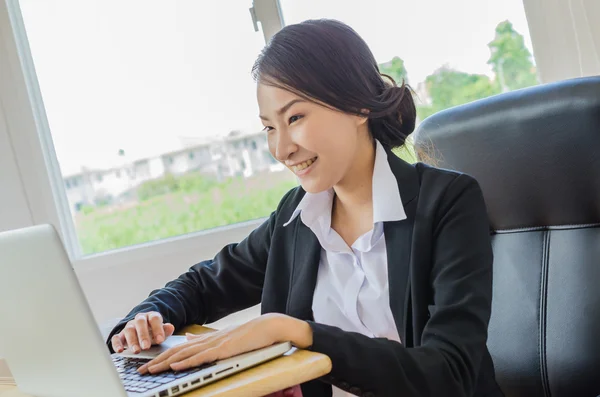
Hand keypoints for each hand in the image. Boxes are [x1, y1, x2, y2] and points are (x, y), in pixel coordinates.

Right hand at [111, 312, 174, 353]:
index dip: (157, 329)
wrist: (144, 331)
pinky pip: (116, 337)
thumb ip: (166, 330)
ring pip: (128, 330)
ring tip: (136, 350)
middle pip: (140, 323)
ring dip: (132, 341)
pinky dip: (116, 344)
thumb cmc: (154, 332)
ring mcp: (129, 326)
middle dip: (143, 335)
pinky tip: (120, 351)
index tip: (160, 340)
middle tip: (146, 346)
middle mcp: (139, 319)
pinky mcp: (120, 335)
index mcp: (151, 316)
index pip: (154, 318)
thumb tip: (170, 327)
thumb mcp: (162, 332)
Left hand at [138, 313, 311, 374]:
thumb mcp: (228, 340)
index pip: (180, 349)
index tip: (148, 364)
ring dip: (165, 363)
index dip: (163, 356)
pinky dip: (186, 362)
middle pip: (177, 351)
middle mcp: (209, 340)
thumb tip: (191, 343)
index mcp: (209, 339)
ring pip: (185, 354)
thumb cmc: (253, 335)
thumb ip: (209, 342)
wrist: (271, 326)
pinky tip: (174, 366)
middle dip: (157, 361)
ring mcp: (216, 344)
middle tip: (140, 369)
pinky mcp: (224, 350)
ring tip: (150, 370)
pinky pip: (202, 357)